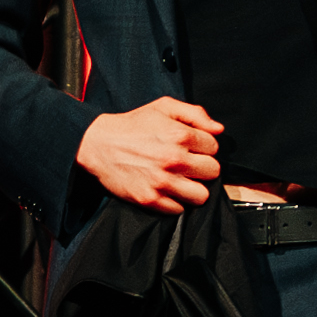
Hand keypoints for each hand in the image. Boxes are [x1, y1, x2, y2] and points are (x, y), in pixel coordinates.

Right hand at [77, 97, 221, 211]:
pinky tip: (166, 189)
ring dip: (193, 188)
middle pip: (213, 172)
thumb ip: (195, 114)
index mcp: (180, 135)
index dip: (204, 147)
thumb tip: (218, 129)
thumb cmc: (132, 125)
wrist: (98, 144)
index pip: (214, 147)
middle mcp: (174, 159)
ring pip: (201, 196)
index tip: (191, 148)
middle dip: (202, 167)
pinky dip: (175, 201)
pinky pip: (179, 209)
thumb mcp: (163, 107)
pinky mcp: (150, 199)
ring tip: (181, 179)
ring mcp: (162, 182)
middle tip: (188, 164)